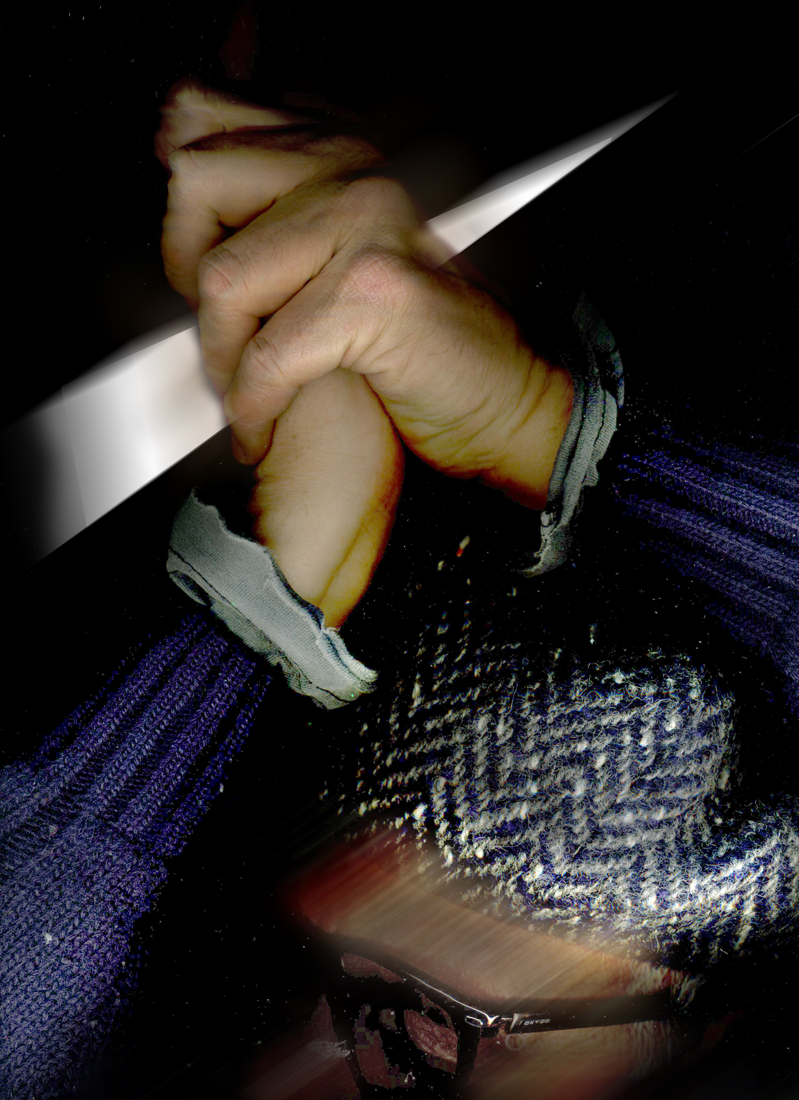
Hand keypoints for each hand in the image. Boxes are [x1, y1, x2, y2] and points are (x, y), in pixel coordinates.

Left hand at [157, 84, 572, 624]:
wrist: (501, 399)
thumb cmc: (412, 342)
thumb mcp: (335, 257)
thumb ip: (266, 210)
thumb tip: (171, 164)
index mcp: (333, 148)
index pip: (201, 108)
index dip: (176, 195)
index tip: (188, 263)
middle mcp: (351, 167)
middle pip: (196, 181)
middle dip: (185, 273)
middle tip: (222, 337)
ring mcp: (367, 224)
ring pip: (222, 276)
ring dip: (220, 356)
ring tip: (244, 393)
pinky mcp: (376, 294)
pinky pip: (267, 354)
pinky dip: (253, 407)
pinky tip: (264, 429)